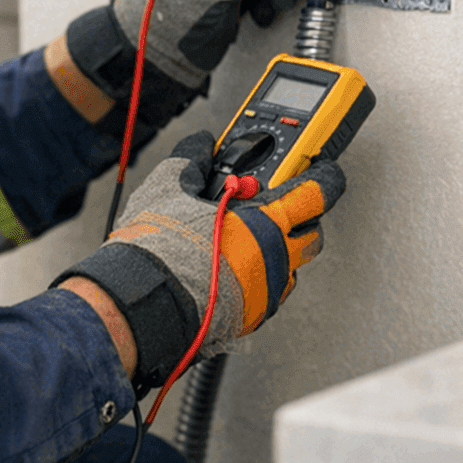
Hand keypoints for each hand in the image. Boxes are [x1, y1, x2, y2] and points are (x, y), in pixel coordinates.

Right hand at [57, 131, 344, 385]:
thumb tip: (201, 145)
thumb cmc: (157, 249)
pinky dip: (256, 276)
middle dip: (301, 216)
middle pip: (312, 234)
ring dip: (277, 249)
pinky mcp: (249, 318)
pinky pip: (267, 292)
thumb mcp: (168, 186)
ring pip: (290, 266)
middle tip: (277, 203)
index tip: (322, 170)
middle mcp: (274, 260)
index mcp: (265, 223)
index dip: (323, 177)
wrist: (138, 302)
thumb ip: (192, 159)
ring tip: (245, 237)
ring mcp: (265, 293)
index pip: (316, 194)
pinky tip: (229, 266)